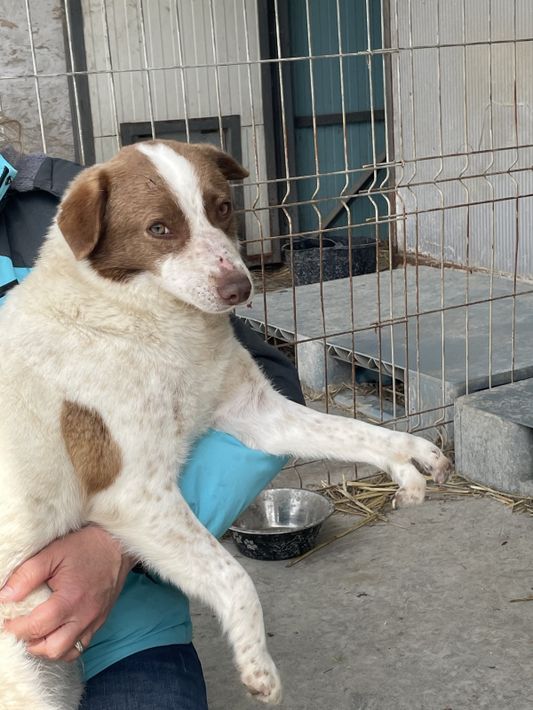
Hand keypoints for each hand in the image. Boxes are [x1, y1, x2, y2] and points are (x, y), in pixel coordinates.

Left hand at [0, 525, 134, 661]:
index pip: (35, 627)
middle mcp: (84, 616)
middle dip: (29, 642)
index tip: (6, 618)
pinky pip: (79, 647)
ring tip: (36, 630)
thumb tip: (5, 596)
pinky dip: (64, 645)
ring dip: (46, 647)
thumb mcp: (53, 552)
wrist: (118, 544)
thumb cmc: (86, 546)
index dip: (14, 627)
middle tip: (19, 626)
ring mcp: (94, 621)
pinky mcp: (99, 622)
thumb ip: (27, 575)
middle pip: (51, 648)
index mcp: (70, 599)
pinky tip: (55, 631)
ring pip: (66, 653)